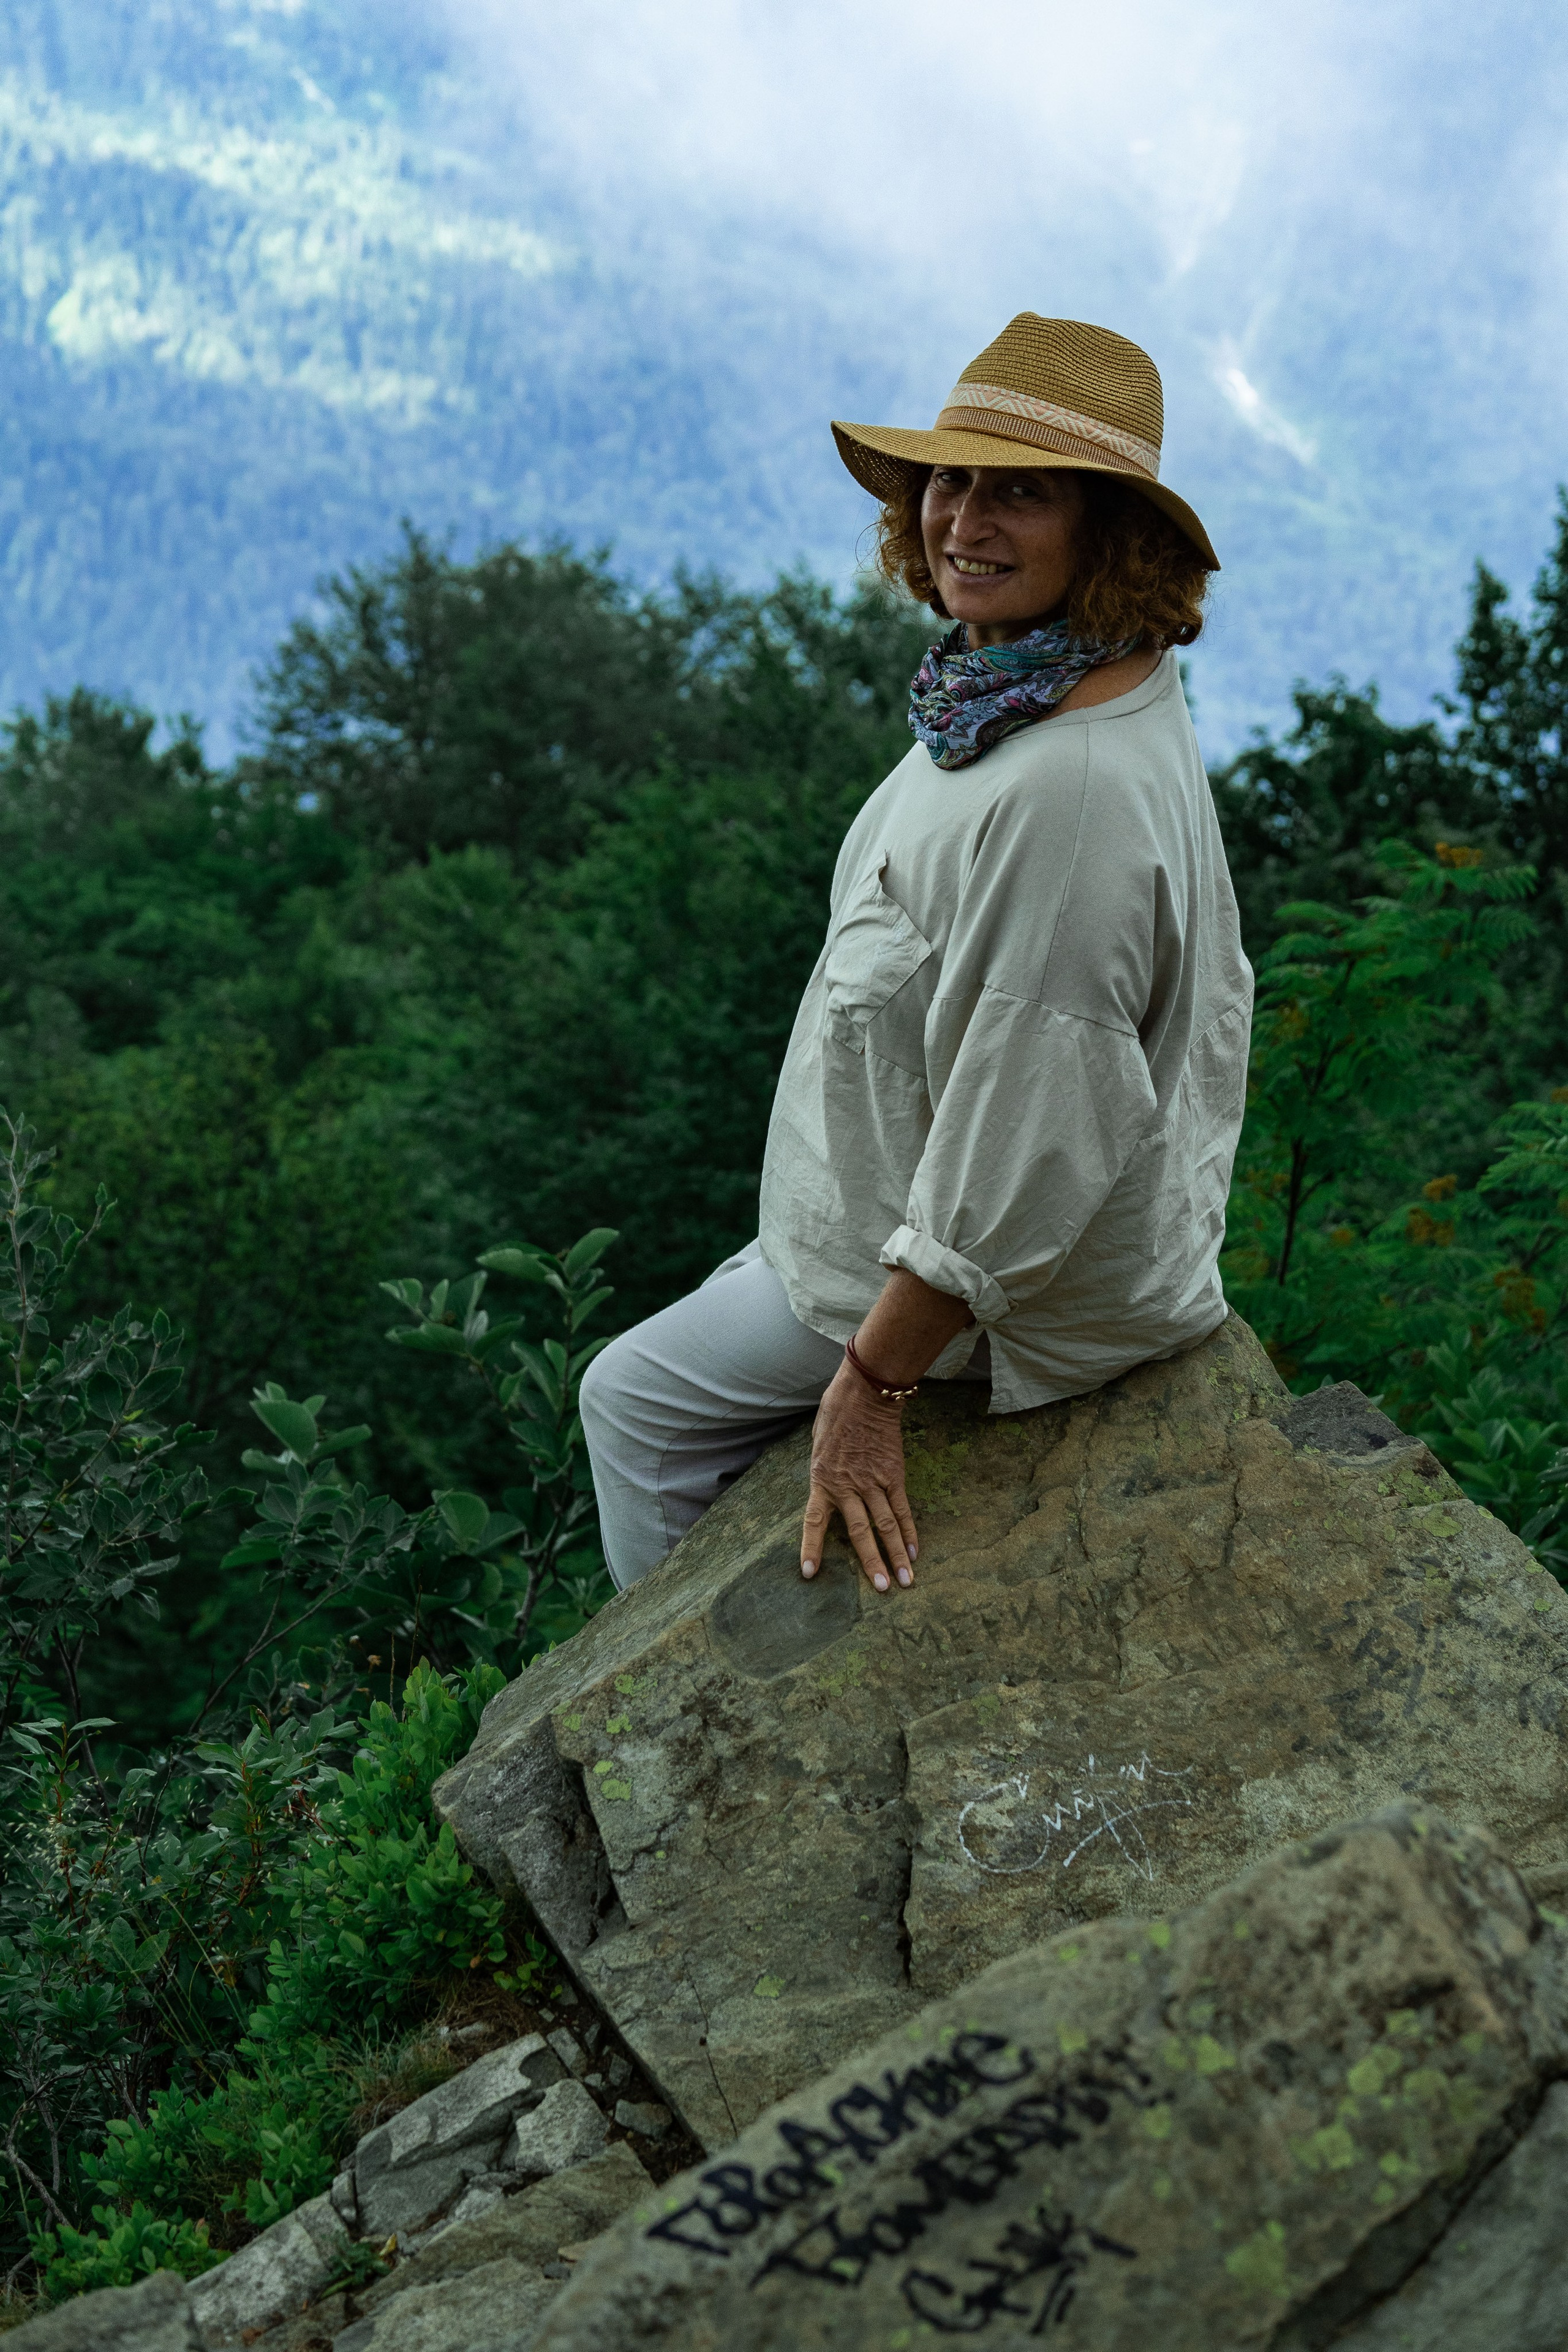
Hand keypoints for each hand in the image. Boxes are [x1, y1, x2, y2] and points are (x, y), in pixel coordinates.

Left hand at [800, 1361, 917, 1593]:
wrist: (865, 1392)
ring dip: (896, 1554)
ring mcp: (873, 1482)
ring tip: (907, 1580)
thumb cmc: (836, 1413)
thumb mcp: (818, 1444)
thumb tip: (830, 1486)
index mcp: (822, 1479)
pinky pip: (903, 1508)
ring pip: (886, 1525)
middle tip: (883, 1589)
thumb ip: (824, 1471)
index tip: (810, 1574)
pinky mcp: (894, 1475)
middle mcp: (848, 1486)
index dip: (811, 1548)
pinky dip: (909, 1531)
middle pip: (860, 1531)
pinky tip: (915, 1552)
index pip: (814, 1521)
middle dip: (871, 1562)